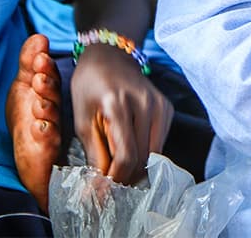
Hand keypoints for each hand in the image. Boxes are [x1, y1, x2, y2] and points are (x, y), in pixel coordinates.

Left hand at [69, 45, 172, 184]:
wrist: (110, 56)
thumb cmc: (89, 86)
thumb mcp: (82, 119)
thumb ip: (93, 155)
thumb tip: (95, 191)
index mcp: (118, 103)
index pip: (125, 155)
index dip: (114, 180)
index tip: (101, 194)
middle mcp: (145, 103)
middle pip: (142, 159)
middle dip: (124, 178)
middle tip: (107, 187)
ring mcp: (160, 105)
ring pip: (153, 156)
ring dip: (135, 169)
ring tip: (116, 170)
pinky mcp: (168, 109)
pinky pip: (159, 144)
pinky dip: (144, 155)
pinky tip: (129, 151)